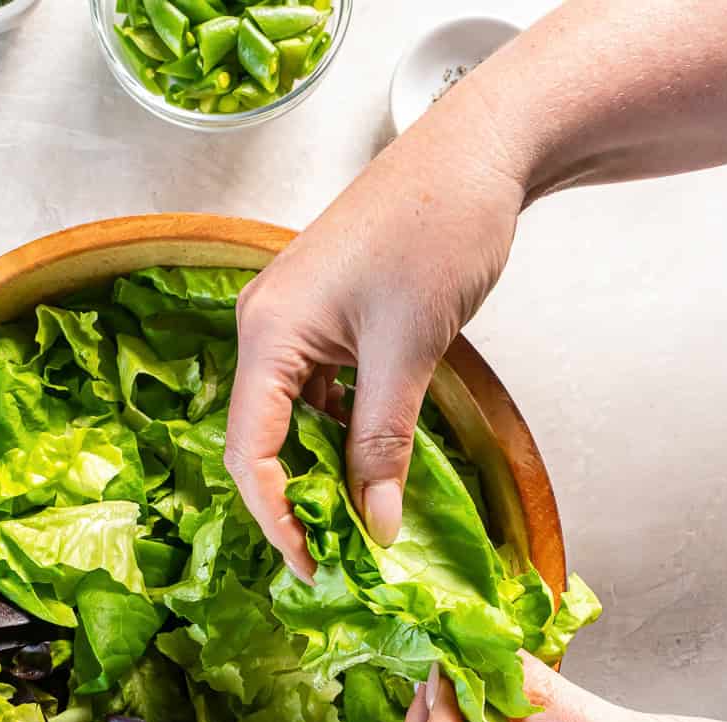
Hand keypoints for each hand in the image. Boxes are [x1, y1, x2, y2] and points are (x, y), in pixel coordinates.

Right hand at [224, 84, 525, 576]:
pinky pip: (315, 396)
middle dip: (294, 501)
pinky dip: (337, 435)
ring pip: (289, 421)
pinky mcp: (322, 321)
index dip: (276, 517)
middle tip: (336, 553)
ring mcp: (291, 323)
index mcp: (267, 332)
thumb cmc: (438, 230)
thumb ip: (383, 442)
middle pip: (259, 440)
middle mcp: (264, 329)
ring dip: (319, 471)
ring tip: (354, 520)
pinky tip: (367, 461)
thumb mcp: (409, 349)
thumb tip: (374, 526)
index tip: (313, 566)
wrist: (477, 151)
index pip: (249, 450)